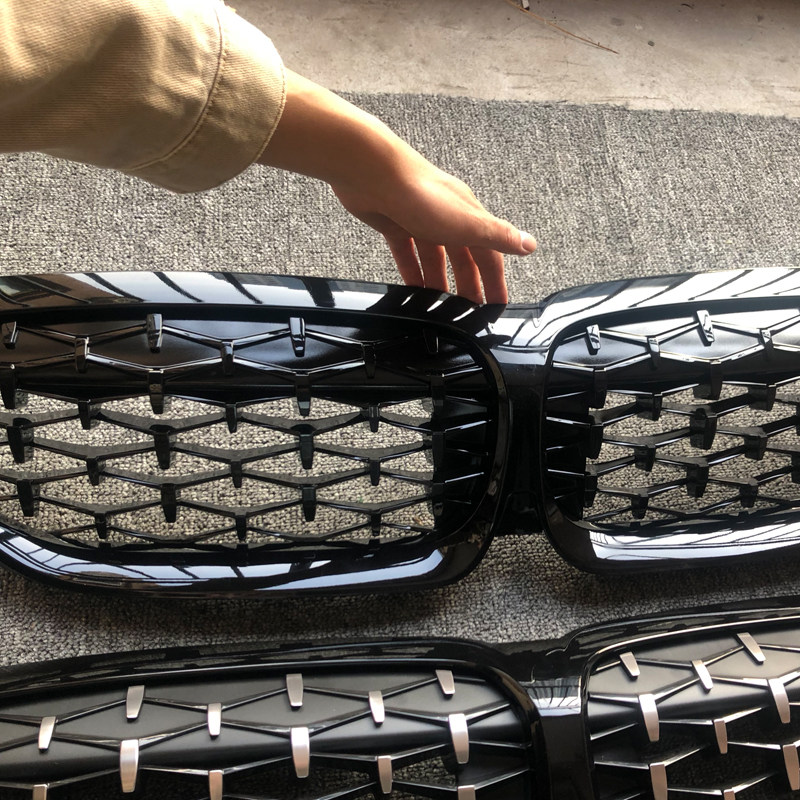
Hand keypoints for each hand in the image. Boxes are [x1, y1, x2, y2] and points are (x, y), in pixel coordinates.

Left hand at [259, 70, 535, 303]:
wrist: (372, 174)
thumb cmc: (420, 194)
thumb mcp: (466, 221)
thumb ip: (497, 235)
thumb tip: (530, 244)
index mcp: (468, 216)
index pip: (489, 254)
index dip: (494, 280)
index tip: (497, 303)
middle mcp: (447, 217)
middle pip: (463, 258)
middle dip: (469, 285)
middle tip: (469, 312)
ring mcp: (420, 220)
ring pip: (435, 258)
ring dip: (440, 282)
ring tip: (440, 308)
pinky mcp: (394, 223)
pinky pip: (407, 253)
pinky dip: (411, 271)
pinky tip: (411, 287)